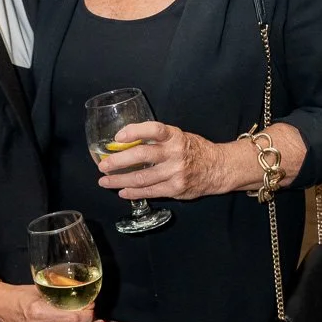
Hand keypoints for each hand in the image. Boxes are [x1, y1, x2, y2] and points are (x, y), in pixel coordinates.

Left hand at [97, 119, 226, 200]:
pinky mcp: (175, 189)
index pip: (154, 129)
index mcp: (175, 136)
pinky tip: (122, 191)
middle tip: (103, 165)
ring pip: (142, 178)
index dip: (134, 131)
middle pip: (142, 156)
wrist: (218, 168)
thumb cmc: (193, 150)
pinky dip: (133, 192)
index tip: (118, 136)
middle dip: (118, 161)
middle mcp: (175, 153)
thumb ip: (157, 139)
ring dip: (120, 180)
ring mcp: (176, 173)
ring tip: (105, 181)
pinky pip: (150, 192)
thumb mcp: (178, 137)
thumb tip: (126, 142)